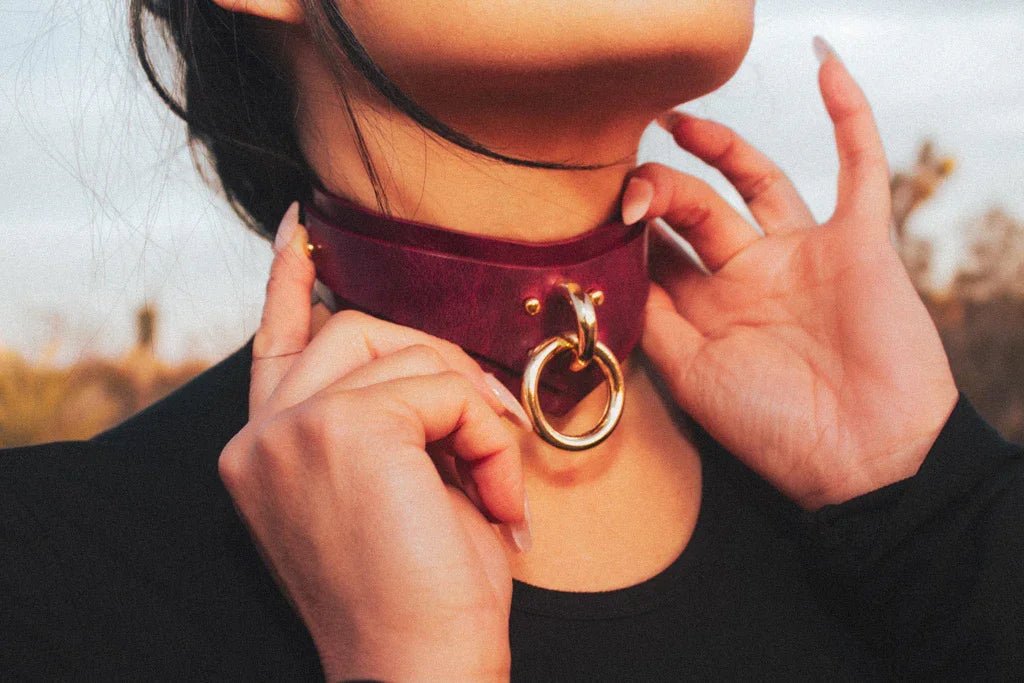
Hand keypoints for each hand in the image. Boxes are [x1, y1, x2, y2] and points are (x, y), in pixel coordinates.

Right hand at [219, 204, 529, 680]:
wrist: (420, 672)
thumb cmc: (423, 594)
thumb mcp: (400, 491)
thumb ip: (392, 417)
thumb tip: (424, 356)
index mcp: (266, 452)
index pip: (275, 342)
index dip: (289, 281)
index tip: (302, 229)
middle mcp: (262, 437)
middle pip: (353, 328)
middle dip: (438, 364)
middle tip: (492, 428)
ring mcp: (294, 429)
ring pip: (403, 349)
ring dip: (473, 411)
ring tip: (496, 484)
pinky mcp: (344, 428)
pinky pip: (442, 388)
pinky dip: (488, 436)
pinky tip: (495, 496)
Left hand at [625, 40, 957, 509]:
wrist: (866, 461)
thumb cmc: (774, 430)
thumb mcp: (691, 375)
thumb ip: (652, 318)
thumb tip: (608, 267)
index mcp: (709, 312)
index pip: (658, 252)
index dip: (626, 229)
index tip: (596, 214)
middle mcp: (750, 277)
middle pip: (697, 213)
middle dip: (660, 191)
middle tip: (628, 179)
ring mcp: (803, 256)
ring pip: (757, 183)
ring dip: (721, 146)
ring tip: (676, 120)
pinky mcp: (858, 243)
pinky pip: (860, 169)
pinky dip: (849, 117)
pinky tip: (825, 67)